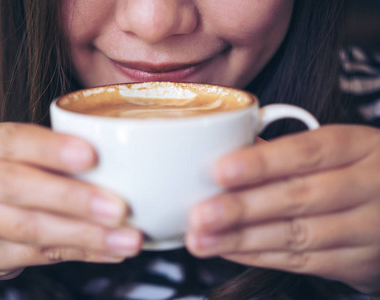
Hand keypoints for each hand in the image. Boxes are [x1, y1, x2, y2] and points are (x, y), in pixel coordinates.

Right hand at [0, 123, 141, 284]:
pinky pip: (42, 255)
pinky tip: (113, 250)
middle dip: (73, 198)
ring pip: (32, 229)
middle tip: (119, 208)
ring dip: (87, 235)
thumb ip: (63, 155)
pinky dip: (84, 252)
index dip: (51, 148)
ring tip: (128, 239)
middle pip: (17, 186)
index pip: (14, 140)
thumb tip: (130, 164)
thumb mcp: (28, 154)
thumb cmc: (18, 175)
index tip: (92, 155)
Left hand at [186, 125, 379, 295]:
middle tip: (199, 214)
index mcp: (359, 147)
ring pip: (297, 236)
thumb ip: (287, 151)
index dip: (262, 162)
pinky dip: (259, 256)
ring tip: (200, 239)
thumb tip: (230, 150)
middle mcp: (369, 187)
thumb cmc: (354, 171)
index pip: (307, 151)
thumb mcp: (336, 149)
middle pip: (299, 198)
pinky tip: (228, 250)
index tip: (219, 170)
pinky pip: (302, 263)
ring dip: (242, 239)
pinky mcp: (358, 264)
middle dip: (242, 208)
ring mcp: (368, 229)